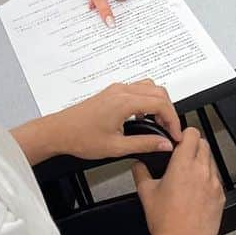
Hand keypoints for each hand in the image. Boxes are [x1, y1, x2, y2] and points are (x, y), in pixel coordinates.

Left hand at [47, 80, 182, 160]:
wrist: (59, 131)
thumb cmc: (81, 137)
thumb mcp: (116, 147)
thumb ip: (144, 144)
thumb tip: (164, 144)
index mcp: (124, 102)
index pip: (160, 103)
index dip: (173, 119)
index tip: (175, 134)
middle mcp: (121, 91)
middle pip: (158, 91)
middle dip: (168, 110)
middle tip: (169, 130)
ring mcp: (116, 90)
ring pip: (148, 87)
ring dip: (159, 103)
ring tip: (159, 124)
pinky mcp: (112, 93)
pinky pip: (137, 90)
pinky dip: (147, 100)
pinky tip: (144, 117)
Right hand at [133, 127, 224, 234]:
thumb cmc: (165, 222)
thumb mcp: (146, 193)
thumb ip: (141, 173)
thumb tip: (138, 165)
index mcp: (183, 165)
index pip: (191, 134)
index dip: (184, 133)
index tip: (179, 140)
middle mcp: (201, 171)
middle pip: (204, 144)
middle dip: (194, 146)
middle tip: (184, 156)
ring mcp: (214, 184)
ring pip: (212, 161)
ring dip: (202, 162)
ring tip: (190, 176)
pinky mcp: (220, 198)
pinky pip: (217, 180)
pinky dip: (209, 180)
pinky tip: (197, 191)